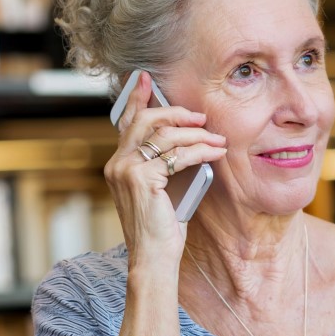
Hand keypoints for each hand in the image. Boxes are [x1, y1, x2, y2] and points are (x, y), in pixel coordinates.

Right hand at [105, 71, 226, 261]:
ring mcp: (126, 171)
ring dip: (197, 135)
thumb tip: (189, 140)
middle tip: (200, 116)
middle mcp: (117, 164)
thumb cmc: (161, 228)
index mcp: (118, 164)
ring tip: (217, 140)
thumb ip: (163, 165)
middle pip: (145, 121)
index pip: (126, 123)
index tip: (146, 78)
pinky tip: (214, 154)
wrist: (154, 257)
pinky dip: (200, 152)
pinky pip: (177, 156)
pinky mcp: (142, 180)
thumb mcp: (161, 190)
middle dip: (176, 113)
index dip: (137, 98)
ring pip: (165, 136)